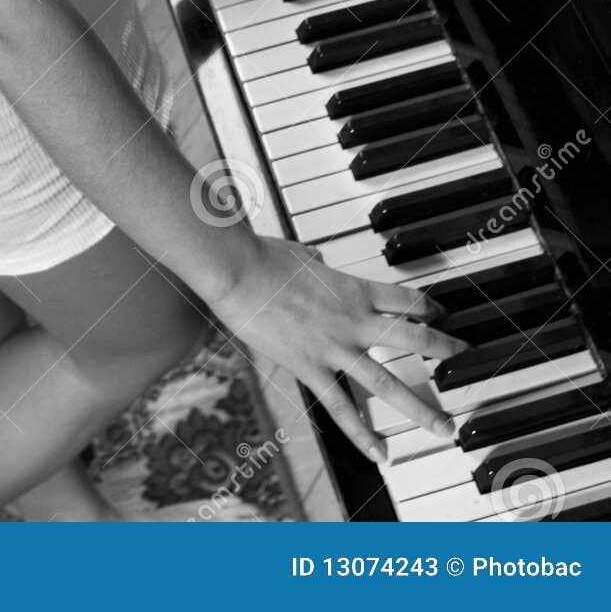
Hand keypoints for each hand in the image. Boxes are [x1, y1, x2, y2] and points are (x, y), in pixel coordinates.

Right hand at [211, 235, 466, 460]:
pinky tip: (380, 453)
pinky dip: (363, 433)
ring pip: (388, 383)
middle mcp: (354, 320)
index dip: (429, 306)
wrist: (240, 271)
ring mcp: (335, 348)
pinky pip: (342, 408)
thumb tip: (314, 258)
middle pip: (413, 338)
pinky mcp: (310, 369)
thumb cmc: (264, 256)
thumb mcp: (300, 254)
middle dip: (445, 351)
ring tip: (444, 428)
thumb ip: (315, 261)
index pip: (405, 299)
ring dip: (420, 408)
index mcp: (353, 288)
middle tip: (466, 362)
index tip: (441, 313)